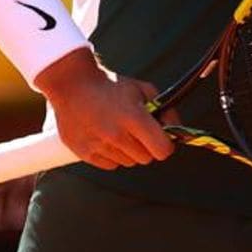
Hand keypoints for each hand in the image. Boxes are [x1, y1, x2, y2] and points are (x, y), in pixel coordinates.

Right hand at [34, 48, 175, 169]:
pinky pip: (110, 165)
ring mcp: (100, 146)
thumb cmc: (112, 86)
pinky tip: (107, 138)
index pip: (162, 149)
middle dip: (148, 146)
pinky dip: (113, 156)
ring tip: (120, 131)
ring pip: (129, 162)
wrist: (74, 86)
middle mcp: (117, 135)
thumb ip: (165, 108)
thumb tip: (178, 128)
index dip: (166, 145)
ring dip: (130, 151)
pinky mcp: (85, 153)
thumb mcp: (143, 89)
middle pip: (146, 158)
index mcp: (134, 118)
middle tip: (140, 132)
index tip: (163, 138)